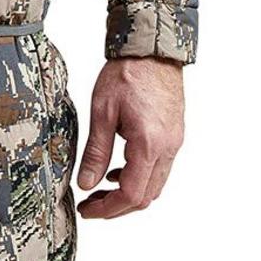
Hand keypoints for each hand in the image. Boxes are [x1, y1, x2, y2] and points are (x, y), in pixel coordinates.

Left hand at [76, 56, 184, 218]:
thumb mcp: (102, 111)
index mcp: (149, 144)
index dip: (108, 209)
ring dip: (129, 193)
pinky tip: (119, 170)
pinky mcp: (174, 136)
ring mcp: (174, 143)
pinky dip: (140, 177)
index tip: (88, 210)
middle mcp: (168, 148)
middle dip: (118, 207)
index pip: (132, 194)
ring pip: (155, 185)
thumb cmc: (127, 73)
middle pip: (146, 196)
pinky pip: (160, 169)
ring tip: (100, 189)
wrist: (151, 50)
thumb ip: (96, 151)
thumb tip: (86, 183)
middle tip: (91, 204)